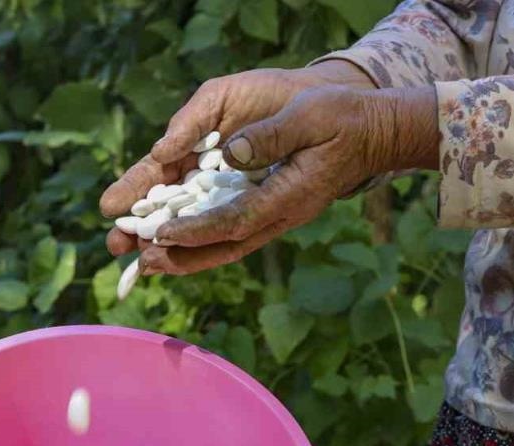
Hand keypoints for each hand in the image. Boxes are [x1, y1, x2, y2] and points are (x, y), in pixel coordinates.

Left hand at [99, 60, 375, 255]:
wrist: (373, 135)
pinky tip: (174, 241)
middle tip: (141, 262)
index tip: (161, 234)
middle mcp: (280, 216)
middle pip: (225, 247)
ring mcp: (276, 218)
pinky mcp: (271, 211)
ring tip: (146, 261)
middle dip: (182, 257)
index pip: (235, 221)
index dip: (196, 231)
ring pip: (226, 246)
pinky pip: (230, 234)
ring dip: (187, 256)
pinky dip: (200, 242)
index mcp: (289, 196)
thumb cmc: (342, 119)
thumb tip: (231, 153)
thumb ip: (272, 136)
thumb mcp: (311, 115)